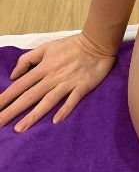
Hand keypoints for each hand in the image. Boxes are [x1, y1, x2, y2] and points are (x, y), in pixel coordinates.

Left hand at [0, 32, 116, 132]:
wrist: (97, 42)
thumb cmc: (71, 45)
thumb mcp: (47, 46)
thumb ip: (28, 59)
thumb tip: (14, 76)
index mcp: (43, 67)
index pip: (20, 85)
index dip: (6, 97)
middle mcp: (53, 77)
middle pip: (30, 96)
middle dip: (12, 110)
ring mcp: (68, 82)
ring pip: (48, 101)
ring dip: (34, 115)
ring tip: (19, 129)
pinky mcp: (82, 86)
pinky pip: (72, 99)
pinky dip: (65, 109)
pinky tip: (56, 120)